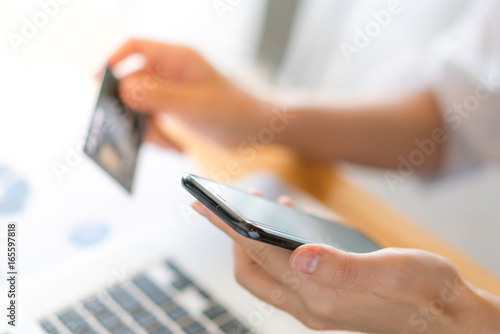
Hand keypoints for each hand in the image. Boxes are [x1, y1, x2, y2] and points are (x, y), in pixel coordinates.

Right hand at [108, 39, 269, 148]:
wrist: (261, 128)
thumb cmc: (238, 109)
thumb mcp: (198, 105)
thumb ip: (162, 97)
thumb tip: (125, 90)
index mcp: (179, 58)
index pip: (135, 47)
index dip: (112, 60)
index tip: (97, 82)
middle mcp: (172, 71)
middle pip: (133, 81)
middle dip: (130, 108)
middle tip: (129, 129)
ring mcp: (173, 91)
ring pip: (141, 106)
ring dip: (146, 127)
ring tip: (168, 144)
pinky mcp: (176, 109)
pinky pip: (154, 120)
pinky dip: (158, 136)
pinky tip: (175, 147)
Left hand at [191, 197, 499, 332]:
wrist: (448, 318)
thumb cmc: (428, 292)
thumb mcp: (395, 272)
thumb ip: (346, 268)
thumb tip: (300, 255)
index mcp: (321, 294)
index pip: (260, 255)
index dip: (229, 227)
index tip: (205, 204)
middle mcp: (311, 304)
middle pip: (252, 269)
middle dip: (232, 235)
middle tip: (222, 204)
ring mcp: (316, 305)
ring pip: (266, 272)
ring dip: (254, 239)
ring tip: (258, 206)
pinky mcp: (326, 299)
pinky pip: (287, 273)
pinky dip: (277, 247)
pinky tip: (290, 224)